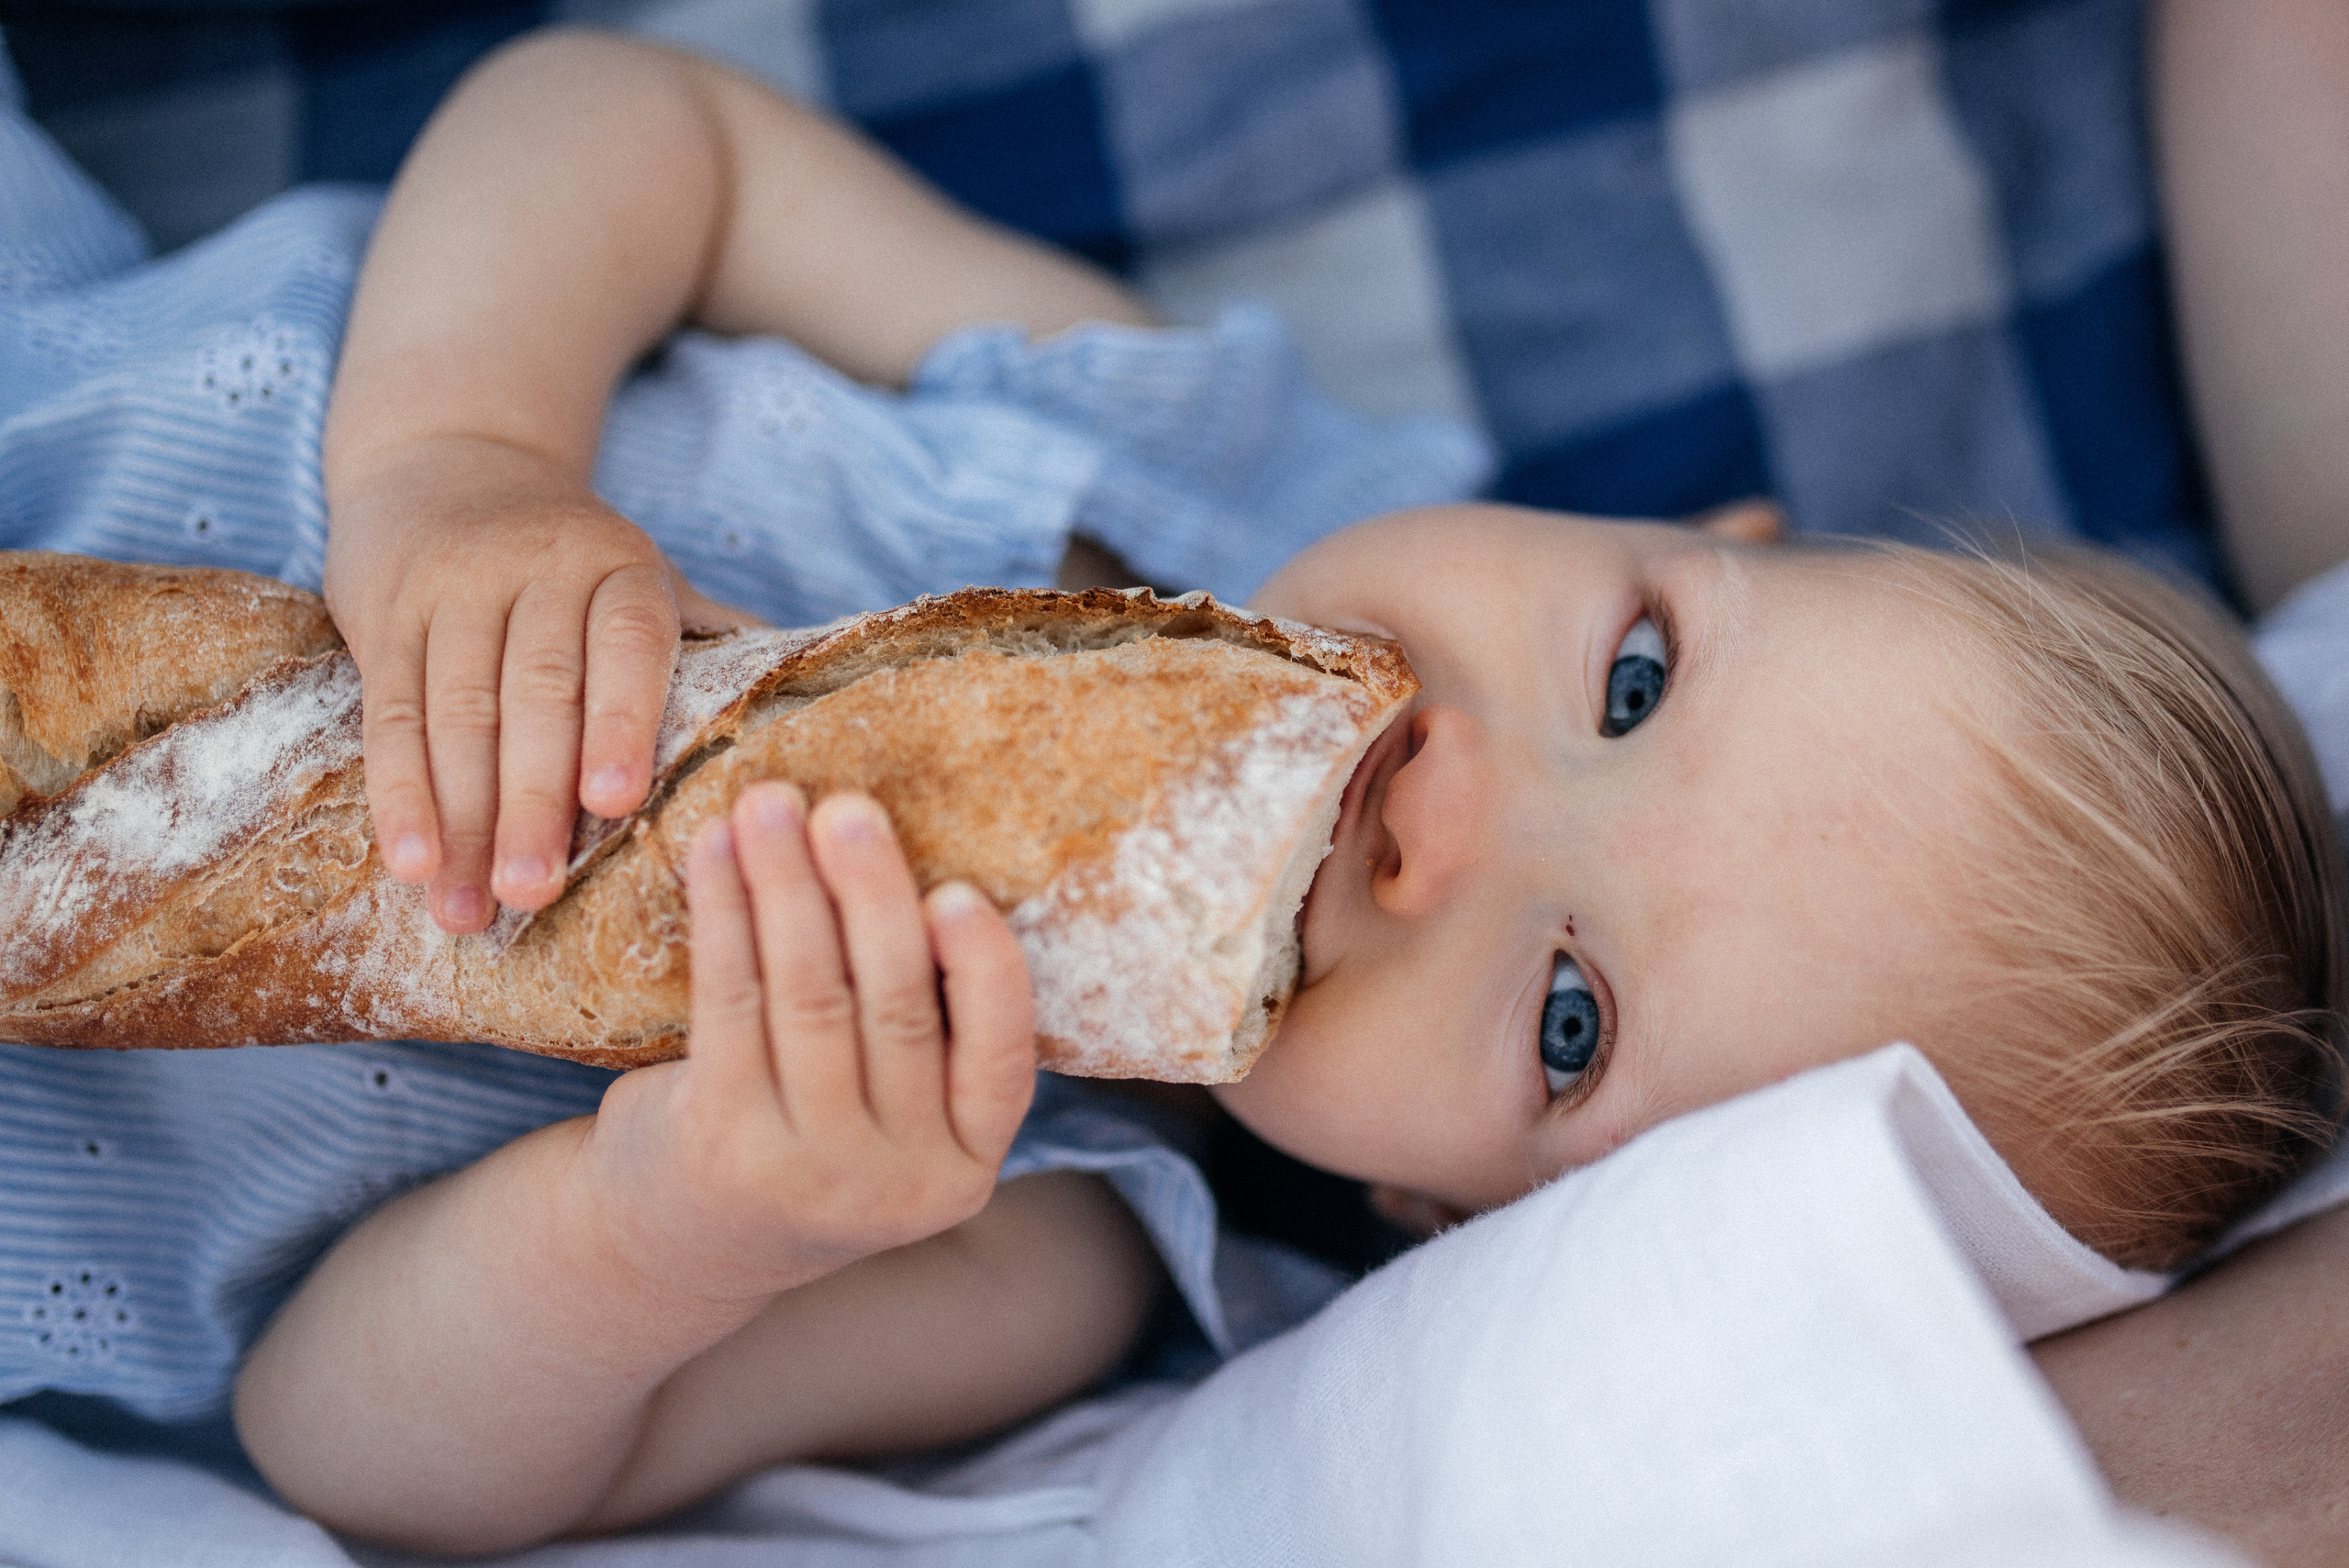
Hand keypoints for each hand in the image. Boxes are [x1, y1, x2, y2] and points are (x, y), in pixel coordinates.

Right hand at [325, 434, 754, 932]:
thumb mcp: (647, 579)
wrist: (448, 464)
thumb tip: (817, 707)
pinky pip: (390, 714)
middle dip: (533, 802)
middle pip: (535, 694)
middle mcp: (536, 568)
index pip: (626, 643)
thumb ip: (714, 640)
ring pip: (457, 714)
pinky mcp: (384, 615)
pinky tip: (411, 863)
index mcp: (621, 566)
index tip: (617, 803)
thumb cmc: (575, 560)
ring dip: (461, 821)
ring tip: (470, 911)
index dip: (621, 721)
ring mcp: (453, 588)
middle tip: (535, 896)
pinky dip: (400, 794)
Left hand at [579, 784, 1037, 1303]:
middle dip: (871, 892)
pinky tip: (714, 852)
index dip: (985, 971)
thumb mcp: (894, 1116)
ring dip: (787, 883)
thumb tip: (920, 862)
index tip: (956, 890)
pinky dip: (724, 913)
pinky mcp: (718, 1144)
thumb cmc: (810, 1138)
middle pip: (897, 1010)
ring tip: (769, 804)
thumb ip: (927, 1031)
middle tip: (848, 808)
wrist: (682, 1243)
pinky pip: (730, 1002)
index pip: (1001, 1060)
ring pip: (809, 995)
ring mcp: (807, 1172)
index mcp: (965, 1167)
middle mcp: (896, 1183)